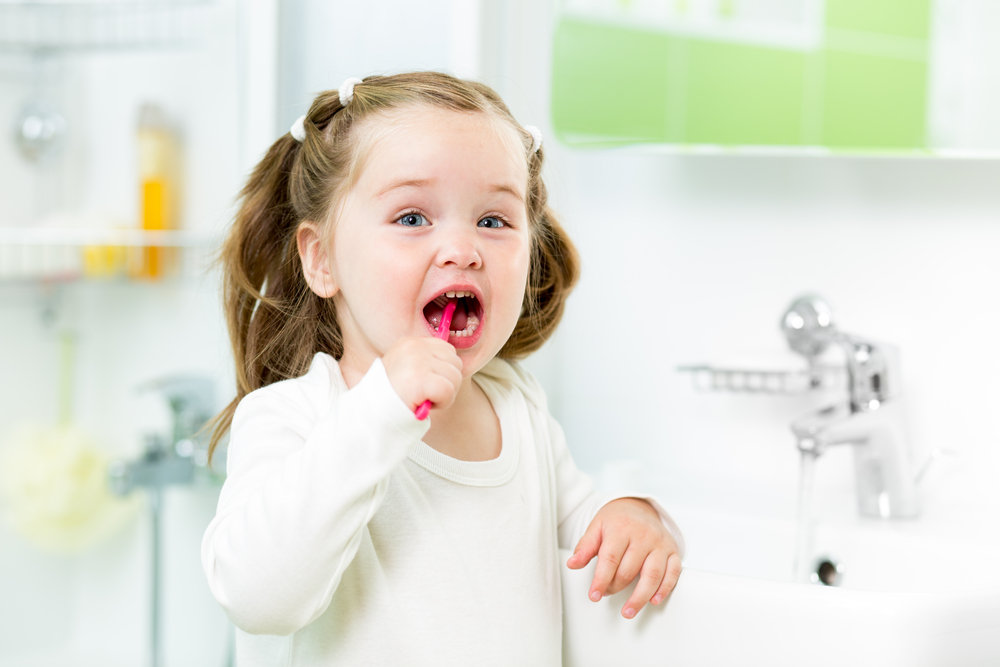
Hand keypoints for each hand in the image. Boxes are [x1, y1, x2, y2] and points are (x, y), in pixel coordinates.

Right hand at [382, 337, 462, 414]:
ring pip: (455, 377)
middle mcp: (414, 347)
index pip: (448, 350)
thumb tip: (455, 362)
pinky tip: (424, 405)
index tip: (427, 384)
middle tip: (426, 394)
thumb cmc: (392, 397)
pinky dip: (442, 403)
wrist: (371, 414)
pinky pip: (449, 391)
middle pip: (456, 363)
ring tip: (423, 399)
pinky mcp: (420, 379)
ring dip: (445, 395)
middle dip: (447, 383)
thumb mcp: (407, 370)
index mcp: (410, 343)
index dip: (443, 371)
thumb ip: (427, 362)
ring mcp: (417, 362)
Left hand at [566, 498, 681, 618]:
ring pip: (652, 574)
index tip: (594, 595)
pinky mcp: (673, 551)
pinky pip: (673, 572)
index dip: (601, 580)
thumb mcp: (596, 527)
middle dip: (615, 587)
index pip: (610, 558)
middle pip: (629, 569)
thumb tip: (572, 564)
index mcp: (621, 528)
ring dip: (640, 597)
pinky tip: (654, 600)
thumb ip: (585, 547)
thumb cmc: (617, 520)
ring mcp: (660, 543)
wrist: (639, 506)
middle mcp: (643, 535)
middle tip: (606, 593)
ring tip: (628, 611)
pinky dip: (665, 588)